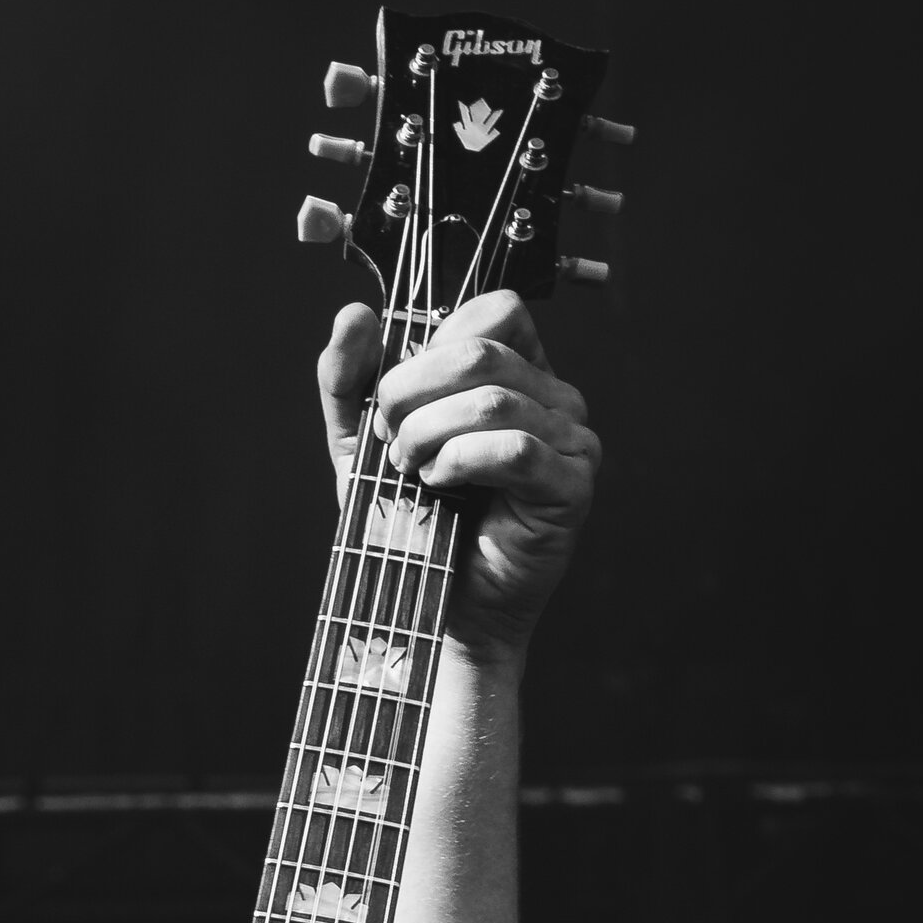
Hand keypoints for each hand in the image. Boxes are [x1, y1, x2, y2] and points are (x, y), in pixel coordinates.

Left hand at [318, 291, 598, 658]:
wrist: (439, 610)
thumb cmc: (411, 526)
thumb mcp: (362, 447)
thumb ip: (350, 382)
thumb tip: (354, 314)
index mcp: (518, 373)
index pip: (494, 313)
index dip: (432, 346)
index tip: (393, 400)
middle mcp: (555, 398)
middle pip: (483, 352)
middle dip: (414, 393)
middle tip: (390, 443)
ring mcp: (571, 441)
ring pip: (494, 400)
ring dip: (431, 434)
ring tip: (409, 471)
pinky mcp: (571, 486)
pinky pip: (516, 449)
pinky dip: (462, 461)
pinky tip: (438, 486)